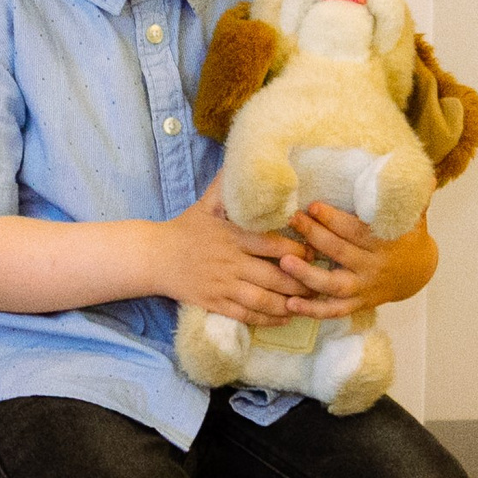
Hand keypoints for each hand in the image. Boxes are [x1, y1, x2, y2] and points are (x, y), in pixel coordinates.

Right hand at [158, 177, 311, 325]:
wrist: (155, 257)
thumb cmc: (186, 228)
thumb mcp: (207, 203)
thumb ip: (228, 185)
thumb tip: (246, 159)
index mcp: (233, 236)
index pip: (273, 245)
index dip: (298, 251)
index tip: (314, 252)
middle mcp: (230, 262)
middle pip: (274, 276)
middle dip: (302, 282)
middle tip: (321, 282)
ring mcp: (223, 285)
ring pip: (263, 299)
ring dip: (290, 304)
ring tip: (309, 302)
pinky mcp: (215, 303)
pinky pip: (247, 315)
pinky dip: (268, 319)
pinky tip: (285, 318)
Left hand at [279, 204, 437, 318]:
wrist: (417, 275)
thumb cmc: (408, 238)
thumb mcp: (415, 218)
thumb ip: (415, 198)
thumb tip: (426, 176)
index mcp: (385, 244)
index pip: (356, 231)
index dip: (334, 219)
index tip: (313, 206)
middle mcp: (373, 267)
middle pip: (340, 252)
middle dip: (314, 236)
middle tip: (291, 221)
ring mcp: (364, 288)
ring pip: (334, 286)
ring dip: (308, 275)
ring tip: (284, 262)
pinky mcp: (357, 303)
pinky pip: (334, 310)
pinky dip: (313, 310)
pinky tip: (290, 304)